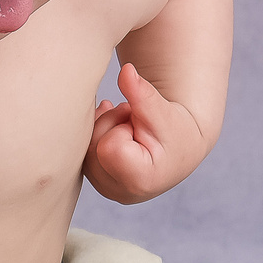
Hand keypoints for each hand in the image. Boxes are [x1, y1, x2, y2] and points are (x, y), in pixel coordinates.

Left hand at [83, 63, 203, 204]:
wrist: (181, 146)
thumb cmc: (176, 130)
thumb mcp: (163, 110)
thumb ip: (141, 92)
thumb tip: (126, 70)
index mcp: (138, 181)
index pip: (107, 146)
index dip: (121, 127)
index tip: (140, 127)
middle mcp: (118, 192)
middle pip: (91, 147)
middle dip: (111, 125)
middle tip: (135, 123)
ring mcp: (106, 190)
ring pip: (84, 149)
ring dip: (104, 129)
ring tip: (130, 128)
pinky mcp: (98, 182)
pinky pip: (81, 153)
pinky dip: (96, 136)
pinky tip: (116, 129)